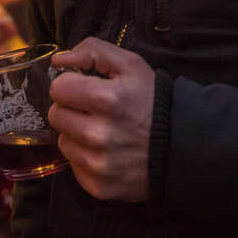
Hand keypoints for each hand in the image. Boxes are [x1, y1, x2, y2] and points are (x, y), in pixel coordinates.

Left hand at [48, 37, 156, 202]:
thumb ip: (92, 51)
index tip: (84, 89)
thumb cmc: (152, 102)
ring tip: (100, 131)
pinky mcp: (100, 186)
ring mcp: (99, 164)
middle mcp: (99, 134)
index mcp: (106, 99)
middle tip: (92, 110)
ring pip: (63, 141)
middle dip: (71, 109)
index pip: (58, 88)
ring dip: (76, 134)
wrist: (182, 147)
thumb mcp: (130, 65)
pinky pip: (74, 167)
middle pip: (56, 115)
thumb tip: (58, 61)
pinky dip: (85, 158)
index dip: (71, 85)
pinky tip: (105, 151)